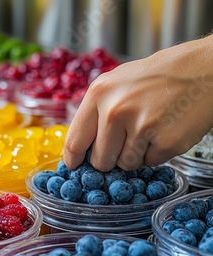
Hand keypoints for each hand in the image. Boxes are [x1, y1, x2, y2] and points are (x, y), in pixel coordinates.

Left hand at [63, 35, 212, 171]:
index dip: (74, 160)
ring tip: (148, 130)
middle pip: (100, 160)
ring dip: (135, 155)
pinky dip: (157, 153)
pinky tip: (164, 131)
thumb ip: (94, 113)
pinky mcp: (165, 141)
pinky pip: (151, 163)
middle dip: (110, 159)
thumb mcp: (114, 84)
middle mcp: (115, 110)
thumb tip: (78, 149)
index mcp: (98, 94)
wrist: (201, 70)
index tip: (75, 167)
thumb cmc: (155, 79)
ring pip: (125, 165)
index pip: (75, 141)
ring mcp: (141, 126)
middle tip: (126, 140)